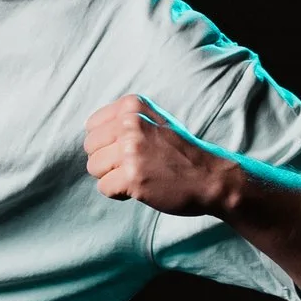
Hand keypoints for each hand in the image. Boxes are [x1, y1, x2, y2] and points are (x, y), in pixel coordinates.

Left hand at [83, 91, 239, 216]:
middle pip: (90, 148)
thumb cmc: (180, 152)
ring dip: (112, 177)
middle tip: (135, 165)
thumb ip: (124, 120)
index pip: (91, 126)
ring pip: (93, 168)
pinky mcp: (133, 177)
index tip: (130, 148)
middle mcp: (130, 124)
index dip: (107, 143)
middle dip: (106, 161)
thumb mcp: (154, 121)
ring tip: (138, 175)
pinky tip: (140, 187)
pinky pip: (104, 188)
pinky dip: (118, 193)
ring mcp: (131, 150)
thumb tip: (89, 131)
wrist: (210, 177)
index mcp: (133, 106)